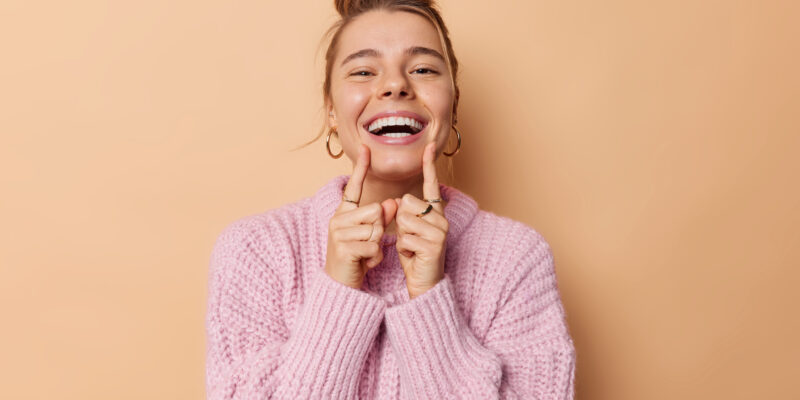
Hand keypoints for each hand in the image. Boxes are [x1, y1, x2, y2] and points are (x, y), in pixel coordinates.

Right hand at [325, 144, 397, 289]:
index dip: (360, 167)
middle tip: (369, 244)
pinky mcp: (343, 248)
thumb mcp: (370, 234)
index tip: (366, 147)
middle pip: (375, 211)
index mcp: (344, 212)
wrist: (341, 284)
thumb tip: (392, 202)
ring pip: (376, 229)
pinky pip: (373, 246)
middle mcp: (338, 219)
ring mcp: (338, 233)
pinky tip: (365, 262)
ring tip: (366, 254)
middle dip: (380, 229)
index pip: (353, 187)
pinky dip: (375, 257)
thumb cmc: (357, 257)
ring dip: (377, 245)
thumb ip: (380, 217)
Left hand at [394, 142, 448, 298]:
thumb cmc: (415, 254)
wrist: (424, 282)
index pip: (431, 185)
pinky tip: (413, 256)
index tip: (429, 146)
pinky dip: (403, 249)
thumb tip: (398, 201)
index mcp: (435, 212)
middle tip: (409, 238)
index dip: (429, 165)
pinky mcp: (434, 245)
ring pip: (403, 220)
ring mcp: (439, 231)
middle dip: (399, 222)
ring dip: (400, 236)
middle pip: (405, 203)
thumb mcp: (407, 230)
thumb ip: (404, 213)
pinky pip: (405, 238)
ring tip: (411, 247)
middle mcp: (441, 218)